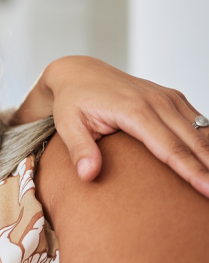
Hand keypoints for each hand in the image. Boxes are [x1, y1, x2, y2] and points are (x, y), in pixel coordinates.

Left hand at [11, 56, 208, 194]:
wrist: (79, 72)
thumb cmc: (72, 101)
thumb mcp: (67, 125)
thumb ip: (80, 150)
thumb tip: (88, 175)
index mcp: (134, 110)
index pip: (170, 147)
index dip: (191, 171)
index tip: (207, 189)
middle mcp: (157, 101)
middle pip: (193, 141)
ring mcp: (167, 98)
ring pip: (202, 130)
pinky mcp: (172, 98)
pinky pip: (199, 120)